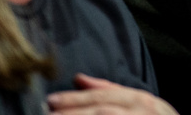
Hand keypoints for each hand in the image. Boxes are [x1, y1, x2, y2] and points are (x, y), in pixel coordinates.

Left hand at [46, 74, 177, 113]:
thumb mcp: (140, 103)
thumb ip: (111, 90)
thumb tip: (79, 79)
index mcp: (141, 100)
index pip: (104, 96)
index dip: (76, 98)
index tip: (51, 101)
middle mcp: (142, 111)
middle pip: (103, 110)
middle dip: (74, 111)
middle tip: (47, 112)